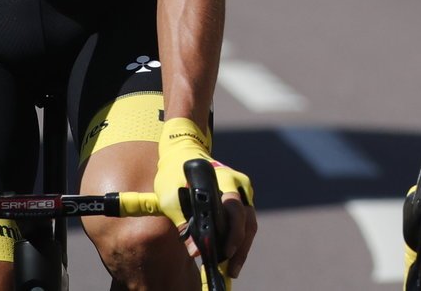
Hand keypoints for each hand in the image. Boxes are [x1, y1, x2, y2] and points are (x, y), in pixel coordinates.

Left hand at [154, 117, 258, 278]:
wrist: (182, 151)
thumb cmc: (174, 173)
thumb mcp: (171, 197)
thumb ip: (183, 223)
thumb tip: (195, 250)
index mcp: (224, 182)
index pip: (234, 212)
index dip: (230, 236)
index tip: (222, 254)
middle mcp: (238, 185)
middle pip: (247, 221)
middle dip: (240, 248)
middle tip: (231, 270)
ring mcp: (242, 189)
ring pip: (249, 222)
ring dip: (242, 246)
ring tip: (232, 268)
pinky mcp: (240, 195)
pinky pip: (245, 219)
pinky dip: (239, 237)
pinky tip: (231, 253)